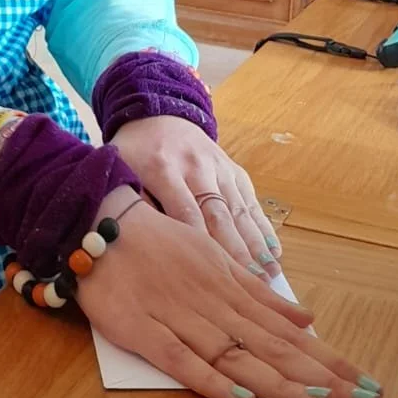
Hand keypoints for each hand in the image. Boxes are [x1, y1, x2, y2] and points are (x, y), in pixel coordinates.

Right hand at [76, 188, 383, 397]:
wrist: (94, 220)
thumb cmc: (155, 242)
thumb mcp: (214, 258)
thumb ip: (257, 293)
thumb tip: (307, 319)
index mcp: (231, 286)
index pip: (288, 333)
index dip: (328, 360)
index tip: (365, 386)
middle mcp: (213, 303)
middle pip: (273, 347)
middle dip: (321, 378)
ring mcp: (179, 317)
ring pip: (237, 356)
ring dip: (280, 381)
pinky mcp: (143, 331)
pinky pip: (181, 360)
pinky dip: (212, 379)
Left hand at [112, 115, 281, 279]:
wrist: (157, 114)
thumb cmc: (135, 153)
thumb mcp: (122, 171)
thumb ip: (134, 205)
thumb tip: (147, 245)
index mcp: (163, 168)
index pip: (185, 209)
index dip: (200, 241)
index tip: (214, 273)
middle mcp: (195, 166)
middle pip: (218, 213)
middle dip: (236, 250)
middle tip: (251, 283)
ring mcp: (218, 166)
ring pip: (239, 209)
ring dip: (256, 243)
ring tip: (270, 274)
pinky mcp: (233, 169)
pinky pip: (250, 200)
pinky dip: (263, 227)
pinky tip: (274, 251)